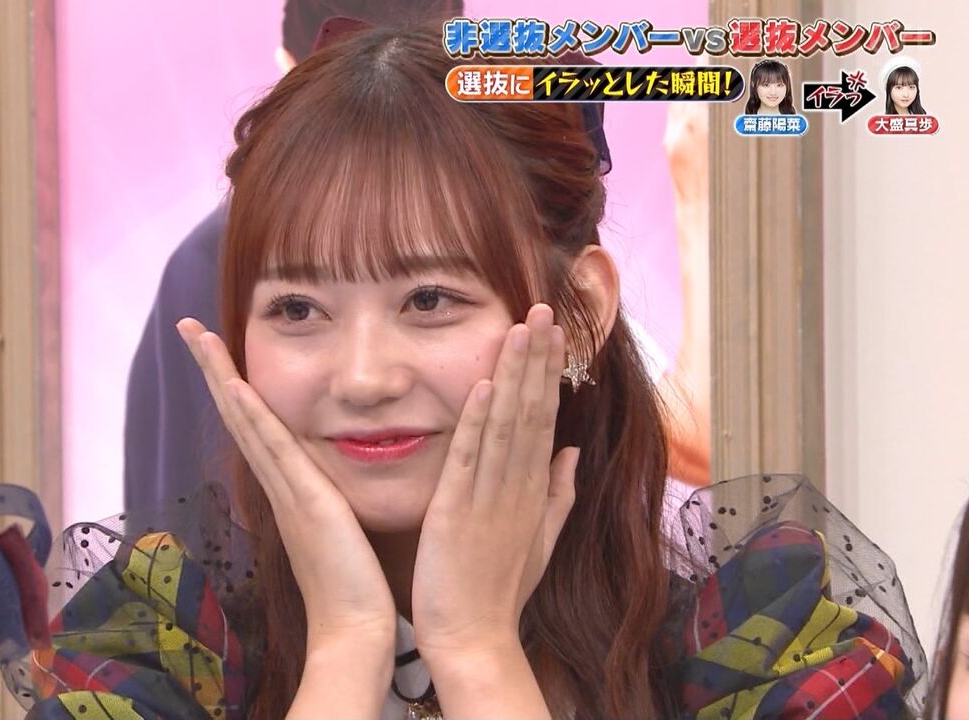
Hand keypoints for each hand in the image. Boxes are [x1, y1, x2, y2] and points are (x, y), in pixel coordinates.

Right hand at [175, 318, 396, 647]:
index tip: (218, 349)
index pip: (256, 425)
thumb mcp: (343, 528)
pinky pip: (270, 443)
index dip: (234, 386)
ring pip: (246, 418)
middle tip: (188, 326)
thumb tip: (338, 482)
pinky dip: (248, 410)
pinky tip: (232, 378)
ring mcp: (284, 488)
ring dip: (219, 373)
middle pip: (238, 412)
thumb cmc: (355, 587)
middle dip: (213, 367)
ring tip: (197, 334)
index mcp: (289, 487)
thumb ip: (333, 502)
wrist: (354, 630)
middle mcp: (278, 482)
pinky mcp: (302, 497)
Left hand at [410, 304, 578, 660]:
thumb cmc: (500, 590)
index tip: (554, 333)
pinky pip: (471, 459)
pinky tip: (484, 385)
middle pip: (533, 412)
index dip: (549, 374)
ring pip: (507, 425)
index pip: (545, 419)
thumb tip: (570, 453)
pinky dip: (478, 422)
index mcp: (534, 491)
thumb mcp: (540, 541)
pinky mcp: (456, 511)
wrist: (474, 636)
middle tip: (545, 309)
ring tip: (521, 328)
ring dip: (514, 375)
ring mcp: (489, 498)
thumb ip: (558, 495)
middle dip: (539, 359)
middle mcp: (518, 487)